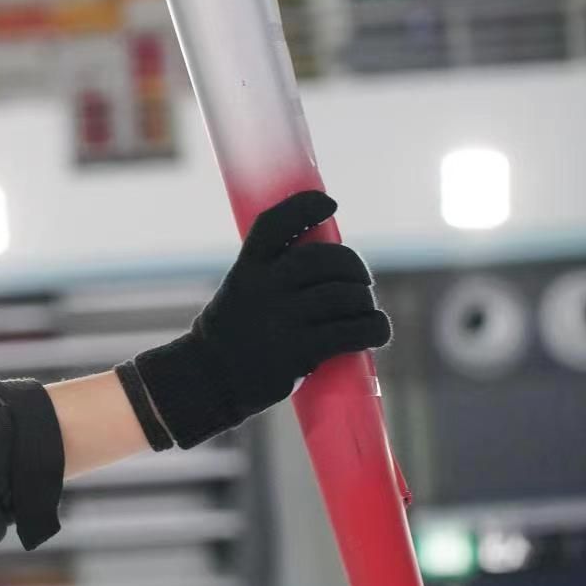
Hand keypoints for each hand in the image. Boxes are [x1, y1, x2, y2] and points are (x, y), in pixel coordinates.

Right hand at [123, 190, 390, 449]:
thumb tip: (328, 259)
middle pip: (326, 259)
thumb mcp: (239, 292)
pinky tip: (376, 329)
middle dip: (354, 267)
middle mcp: (262, 288)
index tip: (329, 204)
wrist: (209, 382)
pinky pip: (354, 331)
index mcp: (246, 269)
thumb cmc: (232, 334)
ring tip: (365, 311)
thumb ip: (271, 273)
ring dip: (365, 302)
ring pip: (346, 296)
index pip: (276, 223)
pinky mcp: (300, 351)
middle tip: (360, 281)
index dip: (305, 206)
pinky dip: (375, 327)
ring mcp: (281, 319)